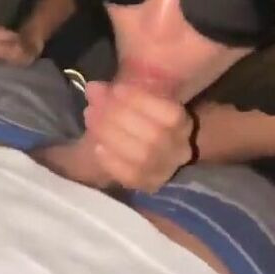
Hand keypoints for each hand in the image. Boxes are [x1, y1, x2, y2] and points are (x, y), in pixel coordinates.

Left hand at [75, 81, 194, 192]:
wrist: (147, 152)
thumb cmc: (140, 120)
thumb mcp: (137, 102)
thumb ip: (120, 94)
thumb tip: (93, 89)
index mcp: (184, 124)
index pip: (170, 114)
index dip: (143, 101)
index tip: (116, 88)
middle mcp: (179, 149)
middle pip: (154, 135)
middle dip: (119, 116)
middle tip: (93, 104)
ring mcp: (163, 170)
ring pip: (141, 155)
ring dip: (111, 135)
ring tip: (91, 118)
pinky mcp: (146, 185)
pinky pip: (129, 175)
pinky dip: (111, 160)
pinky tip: (98, 147)